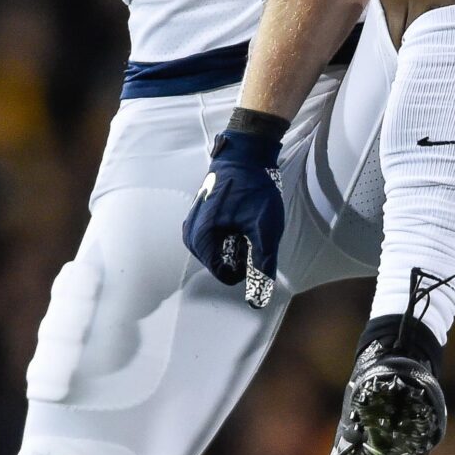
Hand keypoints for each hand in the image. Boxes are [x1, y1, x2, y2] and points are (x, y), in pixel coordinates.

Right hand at [181, 122, 285, 307]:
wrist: (244, 156)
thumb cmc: (254, 190)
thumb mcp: (265, 229)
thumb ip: (262, 265)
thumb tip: (259, 299)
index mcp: (201, 239)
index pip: (223, 275)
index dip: (245, 267)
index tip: (255, 246)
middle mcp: (190, 234)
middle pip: (218, 264)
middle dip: (238, 255)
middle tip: (252, 232)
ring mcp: (191, 224)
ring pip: (216, 252)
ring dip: (234, 245)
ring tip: (246, 224)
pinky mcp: (197, 217)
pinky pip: (212, 239)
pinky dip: (228, 236)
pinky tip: (239, 219)